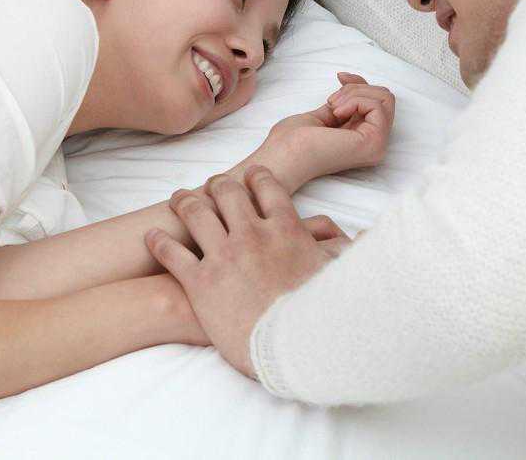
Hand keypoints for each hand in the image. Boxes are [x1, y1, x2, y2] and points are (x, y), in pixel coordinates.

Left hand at [145, 167, 350, 378]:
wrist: (291, 350)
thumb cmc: (320, 314)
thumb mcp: (341, 275)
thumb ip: (351, 250)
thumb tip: (373, 236)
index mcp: (285, 228)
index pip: (267, 187)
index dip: (256, 176)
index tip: (250, 175)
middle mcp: (252, 234)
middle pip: (227, 192)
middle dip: (217, 184)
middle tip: (211, 186)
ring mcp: (223, 256)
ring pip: (196, 213)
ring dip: (185, 202)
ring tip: (178, 199)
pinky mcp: (199, 282)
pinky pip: (172, 253)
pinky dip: (159, 242)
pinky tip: (152, 236)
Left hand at [264, 72, 395, 188]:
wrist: (282, 158)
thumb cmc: (291, 142)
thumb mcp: (321, 115)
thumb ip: (341, 105)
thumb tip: (351, 83)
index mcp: (361, 140)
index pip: (378, 103)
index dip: (360, 83)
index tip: (339, 77)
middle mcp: (374, 145)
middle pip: (385, 98)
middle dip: (357, 88)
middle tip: (331, 101)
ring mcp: (376, 145)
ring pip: (385, 99)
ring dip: (355, 93)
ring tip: (332, 107)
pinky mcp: (374, 142)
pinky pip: (377, 106)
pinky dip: (355, 100)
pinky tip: (336, 113)